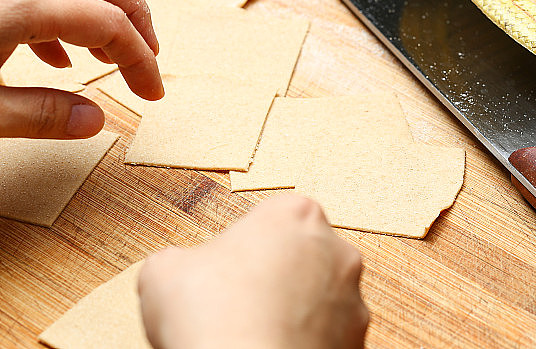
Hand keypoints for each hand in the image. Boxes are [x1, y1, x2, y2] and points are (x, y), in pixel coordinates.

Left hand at [0, 0, 162, 138]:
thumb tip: (93, 121)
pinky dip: (62, 13)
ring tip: (109, 55)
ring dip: (99, 10)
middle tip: (147, 54)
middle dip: (133, 13)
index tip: (151, 93)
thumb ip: (37, 115)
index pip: (108, 23)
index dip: (140, 60)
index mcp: (18, 4)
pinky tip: (58, 55)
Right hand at [138, 194, 368, 348]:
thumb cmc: (212, 318)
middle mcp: (336, 249)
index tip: (226, 271)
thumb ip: (180, 259)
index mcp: (295, 214)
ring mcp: (353, 297)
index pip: (272, 218)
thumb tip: (182, 272)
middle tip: (238, 305)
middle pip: (301, 255)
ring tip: (254, 335)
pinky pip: (329, 335)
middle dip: (275, 277)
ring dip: (294, 311)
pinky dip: (306, 342)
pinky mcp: (358, 339)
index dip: (244, 246)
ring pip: (320, 298)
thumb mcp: (164, 271)